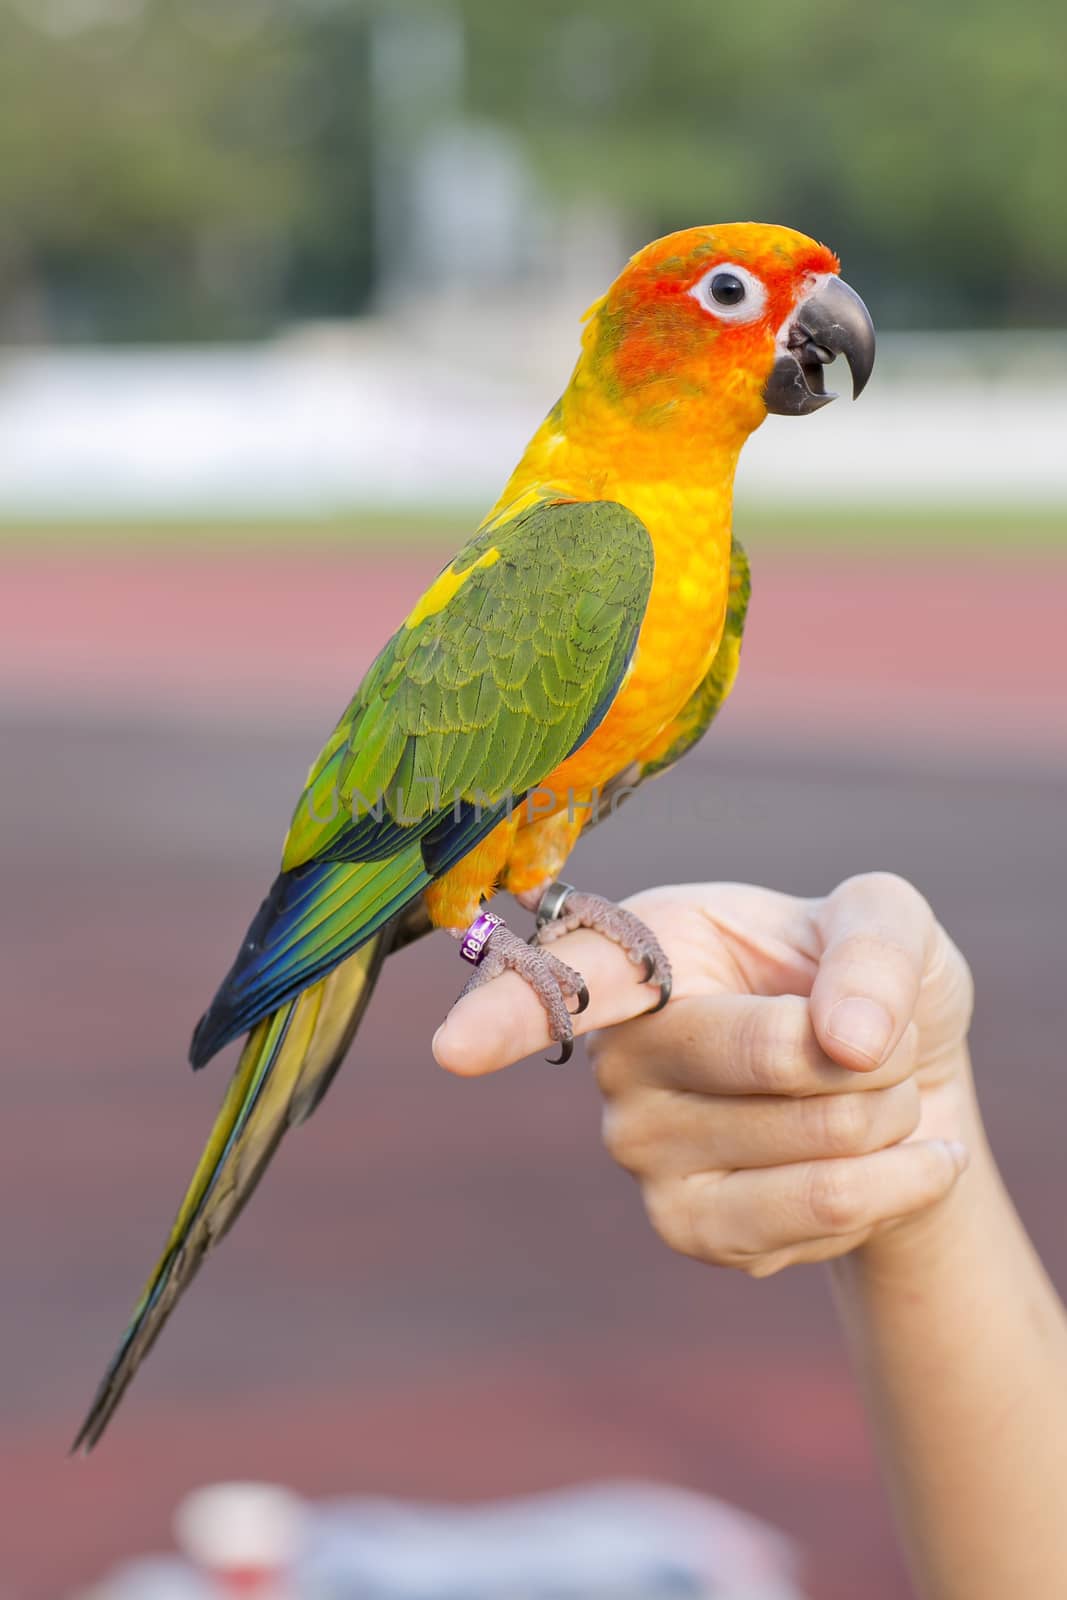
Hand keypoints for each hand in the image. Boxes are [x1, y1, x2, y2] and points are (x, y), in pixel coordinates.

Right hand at [433, 872, 974, 1273]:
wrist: (905, 1089)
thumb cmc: (867, 980)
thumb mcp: (885, 921)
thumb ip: (873, 952)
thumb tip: (846, 1041)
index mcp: (645, 951)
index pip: (565, 980)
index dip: (506, 1012)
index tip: (458, 1049)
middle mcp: (618, 1055)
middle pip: (763, 1059)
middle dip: (876, 1055)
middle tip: (880, 1038)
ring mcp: (642, 1150)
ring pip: (809, 1150)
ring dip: (893, 1120)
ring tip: (887, 1095)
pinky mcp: (689, 1229)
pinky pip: (818, 1217)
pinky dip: (899, 1185)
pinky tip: (901, 1160)